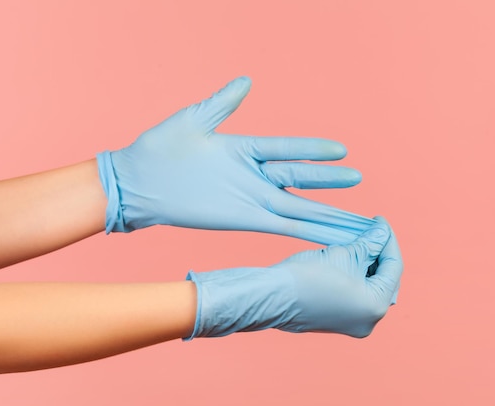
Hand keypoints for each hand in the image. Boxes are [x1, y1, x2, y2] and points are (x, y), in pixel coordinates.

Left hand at [96, 76, 374, 244]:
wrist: (134, 181)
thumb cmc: (158, 149)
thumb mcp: (194, 119)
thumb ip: (223, 102)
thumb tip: (245, 81)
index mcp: (242, 150)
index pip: (287, 149)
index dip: (313, 150)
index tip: (342, 150)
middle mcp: (251, 177)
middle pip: (301, 179)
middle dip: (330, 183)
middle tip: (360, 180)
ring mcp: (249, 199)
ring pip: (298, 207)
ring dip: (327, 213)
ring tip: (354, 219)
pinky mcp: (243, 219)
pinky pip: (282, 226)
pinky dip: (306, 231)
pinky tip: (326, 235)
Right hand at [186, 217, 402, 338]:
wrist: (272, 295)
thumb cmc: (307, 276)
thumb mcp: (345, 253)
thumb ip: (370, 243)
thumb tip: (383, 233)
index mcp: (376, 307)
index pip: (393, 267)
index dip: (388, 240)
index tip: (379, 221)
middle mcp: (368, 321)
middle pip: (384, 279)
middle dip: (379, 253)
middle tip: (372, 231)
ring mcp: (352, 323)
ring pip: (370, 287)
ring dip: (367, 263)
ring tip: (360, 240)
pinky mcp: (337, 320)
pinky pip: (355, 294)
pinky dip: (355, 275)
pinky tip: (349, 256)